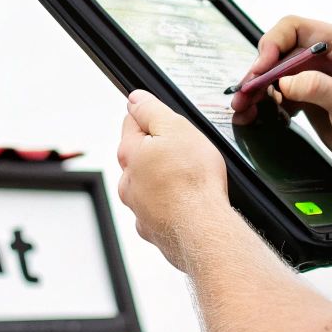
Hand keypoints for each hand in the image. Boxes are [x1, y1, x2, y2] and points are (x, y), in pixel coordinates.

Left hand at [116, 90, 228, 271]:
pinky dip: (173, 206)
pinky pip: (162, 210)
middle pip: (140, 156)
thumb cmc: (193, 181)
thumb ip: (151, 111)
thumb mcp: (175, 129)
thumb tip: (135, 99)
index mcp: (129, 154)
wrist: (203, 231)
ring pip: (150, 185)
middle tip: (186, 151)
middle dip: (159, 151)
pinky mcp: (154, 230)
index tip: (167, 121)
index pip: (131, 123)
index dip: (151, 118)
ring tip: (192, 180)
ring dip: (166, 180)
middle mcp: (128, 183)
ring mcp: (139, 209)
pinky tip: (190, 204)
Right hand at [231, 16, 331, 191]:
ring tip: (242, 107)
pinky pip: (280, 93)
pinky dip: (264, 102)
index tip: (262, 67)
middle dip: (261, 70)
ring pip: (277, 73)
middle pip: (282, 51)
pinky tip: (253, 114)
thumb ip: (317, 88)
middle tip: (245, 91)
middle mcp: (329, 57)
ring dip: (258, 88)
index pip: (299, 28)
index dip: (275, 42)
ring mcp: (318, 77)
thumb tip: (284, 81)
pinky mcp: (310, 97)